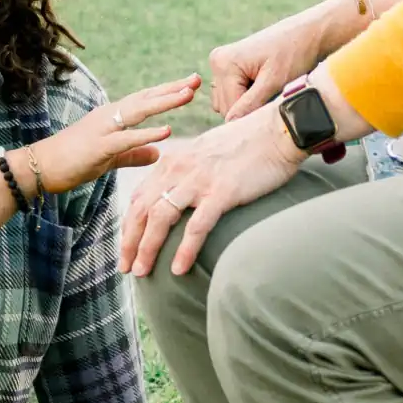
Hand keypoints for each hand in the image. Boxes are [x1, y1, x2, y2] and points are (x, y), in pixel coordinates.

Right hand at [31, 76, 200, 195]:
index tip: (190, 83)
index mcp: (112, 117)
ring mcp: (103, 129)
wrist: (39, 167)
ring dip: (165, 102)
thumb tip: (158, 154)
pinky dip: (147, 133)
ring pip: (139, 111)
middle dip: (172, 89)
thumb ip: (134, 155)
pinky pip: (127, 138)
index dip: (167, 91)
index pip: (145, 100)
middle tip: (196, 79)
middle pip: (145, 98)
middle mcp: (109, 116)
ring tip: (188, 95)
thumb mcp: (109, 158)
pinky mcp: (98, 146)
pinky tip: (166, 131)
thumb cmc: (72, 162)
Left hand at [121, 108, 305, 278]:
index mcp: (175, 161)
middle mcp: (180, 169)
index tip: (126, 245)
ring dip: (147, 248)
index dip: (129, 224)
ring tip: (141, 272)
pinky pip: (196, 226)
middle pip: (142, 209)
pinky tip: (178, 269)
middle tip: (124, 267)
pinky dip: (184, 250)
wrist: (278, 130)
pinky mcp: (222, 192)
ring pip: (161, 218)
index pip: (140, 196)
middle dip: (130, 241)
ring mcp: (200, 181)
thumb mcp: (207, 151)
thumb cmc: (248, 142)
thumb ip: (190, 170)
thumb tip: (183, 191)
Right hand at [210, 8, 333, 119]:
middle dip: (249, 108)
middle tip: (273, 95)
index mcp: (224, 63)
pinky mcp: (230, 67)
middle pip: (226, 107)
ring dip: (248, 104)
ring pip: (227, 103)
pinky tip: (263, 85)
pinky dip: (247, 97)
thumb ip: (250, 104)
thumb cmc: (294, 54)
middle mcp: (218, 62)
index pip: (229, 109)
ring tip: (269, 89)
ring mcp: (222, 64)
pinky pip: (231, 95)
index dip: (251, 115)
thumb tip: (230, 124)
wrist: (307, 34)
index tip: (272, 108)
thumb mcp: (274, 82)